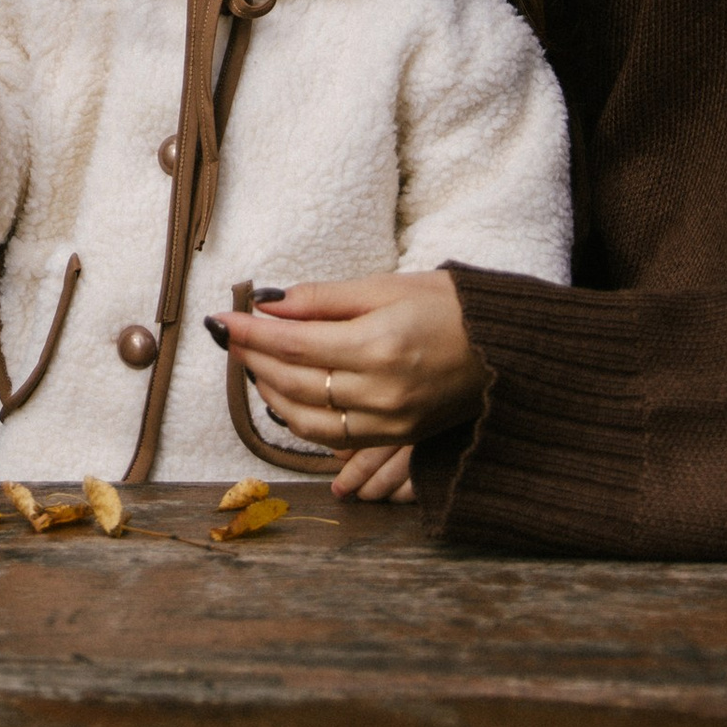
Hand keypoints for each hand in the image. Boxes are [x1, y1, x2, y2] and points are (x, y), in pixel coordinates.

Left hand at [216, 272, 482, 497]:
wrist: (505, 350)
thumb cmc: (448, 307)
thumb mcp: (385, 287)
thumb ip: (323, 299)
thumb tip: (268, 306)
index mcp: (379, 346)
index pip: (294, 345)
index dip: (251, 333)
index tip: (221, 319)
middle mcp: (382, 392)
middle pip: (294, 384)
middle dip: (254, 360)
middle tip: (232, 337)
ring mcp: (389, 422)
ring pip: (306, 421)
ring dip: (270, 393)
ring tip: (253, 364)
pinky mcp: (396, 437)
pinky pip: (332, 439)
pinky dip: (299, 419)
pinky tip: (283, 395)